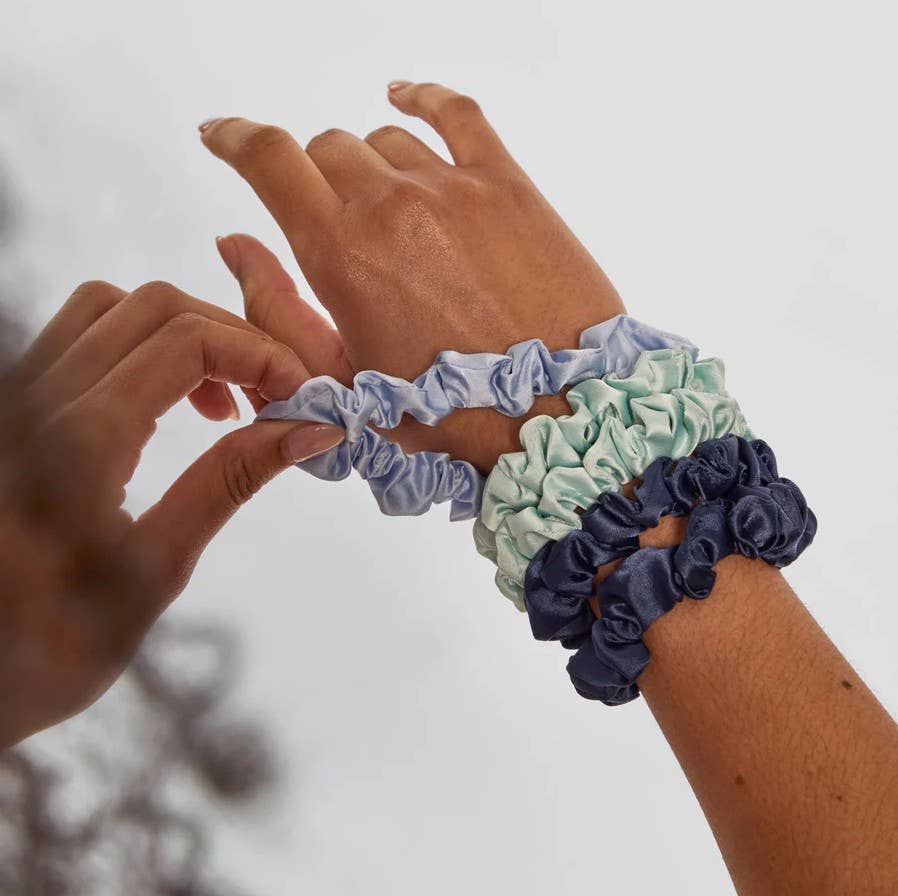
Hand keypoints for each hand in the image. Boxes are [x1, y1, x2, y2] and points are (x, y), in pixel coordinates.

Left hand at [0, 280, 342, 746]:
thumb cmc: (50, 647)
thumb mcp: (152, 574)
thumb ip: (225, 484)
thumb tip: (308, 431)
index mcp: (80, 443)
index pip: (186, 341)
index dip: (260, 355)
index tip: (304, 397)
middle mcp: (38, 401)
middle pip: (153, 307)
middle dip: (233, 337)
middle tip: (278, 394)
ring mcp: (17, 400)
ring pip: (111, 308)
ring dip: (185, 332)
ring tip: (226, 397)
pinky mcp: (14, 411)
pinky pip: (80, 338)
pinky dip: (143, 346)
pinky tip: (171, 403)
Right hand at [200, 81, 624, 471]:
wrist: (556, 412)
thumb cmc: (450, 412)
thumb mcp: (344, 382)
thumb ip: (278, 310)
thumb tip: (236, 246)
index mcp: (341, 254)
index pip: (270, 161)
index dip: (235, 141)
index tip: (222, 136)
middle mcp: (391, 205)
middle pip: (328, 149)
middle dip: (316, 180)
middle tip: (336, 223)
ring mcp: (453, 187)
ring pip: (384, 140)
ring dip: (370, 167)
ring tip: (387, 210)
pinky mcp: (508, 185)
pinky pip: (457, 113)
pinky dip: (423, 97)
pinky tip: (404, 96)